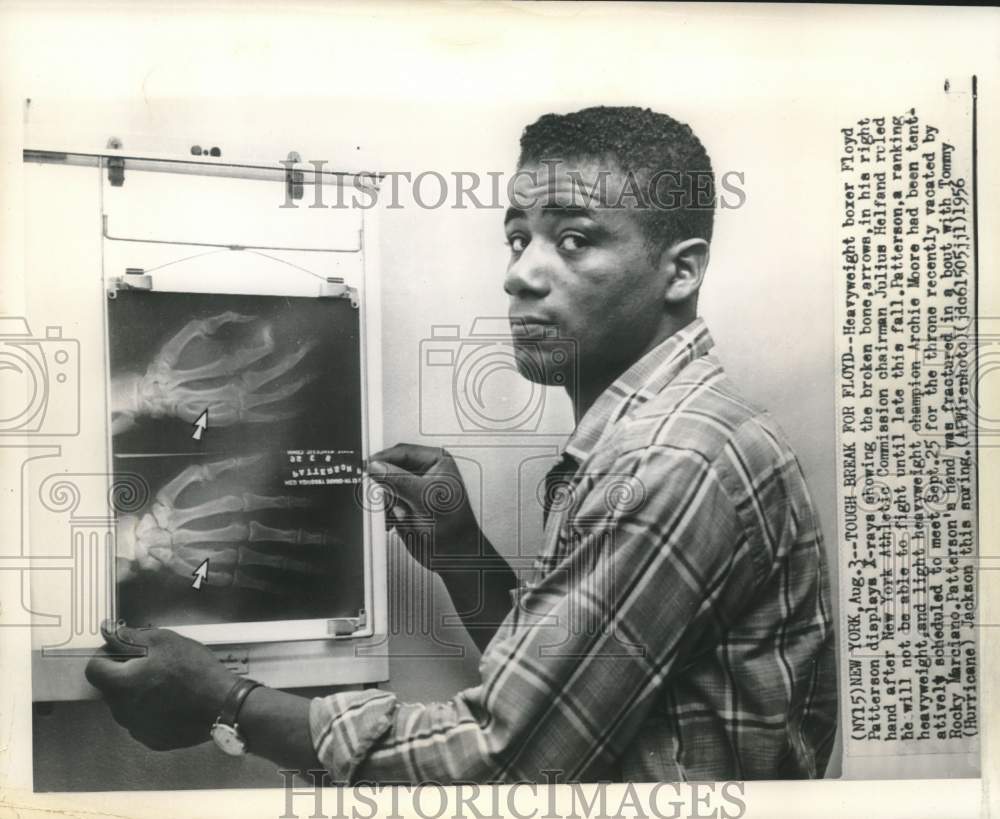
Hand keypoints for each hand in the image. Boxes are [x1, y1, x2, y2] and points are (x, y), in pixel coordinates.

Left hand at [85, 621, 237, 750]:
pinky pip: (143, 720)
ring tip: (168, 681)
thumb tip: (109, 631)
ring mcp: (137, 728)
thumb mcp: (163, 641)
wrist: (222, 704)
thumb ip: (130, 637)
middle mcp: (122, 711)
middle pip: (111, 687)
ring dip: (139, 691)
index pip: (94, 668)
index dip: (106, 655)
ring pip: (127, 704)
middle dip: (126, 672)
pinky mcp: (153, 739)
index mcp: (120, 685)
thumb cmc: (195, 672)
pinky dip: (153, 709)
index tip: (124, 650)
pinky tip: (173, 699)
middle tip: (154, 662)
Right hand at [110, 312, 314, 433]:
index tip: (278, 332)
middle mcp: (234, 388)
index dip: (270, 341)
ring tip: (310, 373)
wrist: (157, 395)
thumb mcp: (189, 334)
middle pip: (272, 373)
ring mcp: (237, 405)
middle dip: (293, 358)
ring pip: (274, 396)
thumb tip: (241, 315)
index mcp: (225, 367)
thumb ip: (215, 322)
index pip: (258, 352)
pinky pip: (264, 416)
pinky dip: (281, 411)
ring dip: (294, 383)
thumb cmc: (172, 365)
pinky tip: (295, 407)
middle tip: (307, 347)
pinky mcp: (235, 416)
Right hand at [367, 444, 482, 571]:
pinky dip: (386, 512)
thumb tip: (377, 467)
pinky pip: (384, 502)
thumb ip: (399, 480)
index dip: (383, 459)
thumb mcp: (425, 498)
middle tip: (389, 498)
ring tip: (402, 514)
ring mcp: (413, 488)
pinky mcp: (404, 503)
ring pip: (385, 487)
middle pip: (389, 468)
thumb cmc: (454, 526)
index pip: (402, 452)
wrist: (453, 555)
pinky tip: (397, 521)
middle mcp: (424, 471)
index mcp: (436, 461)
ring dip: (388, 502)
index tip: (367, 468)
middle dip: (387, 487)